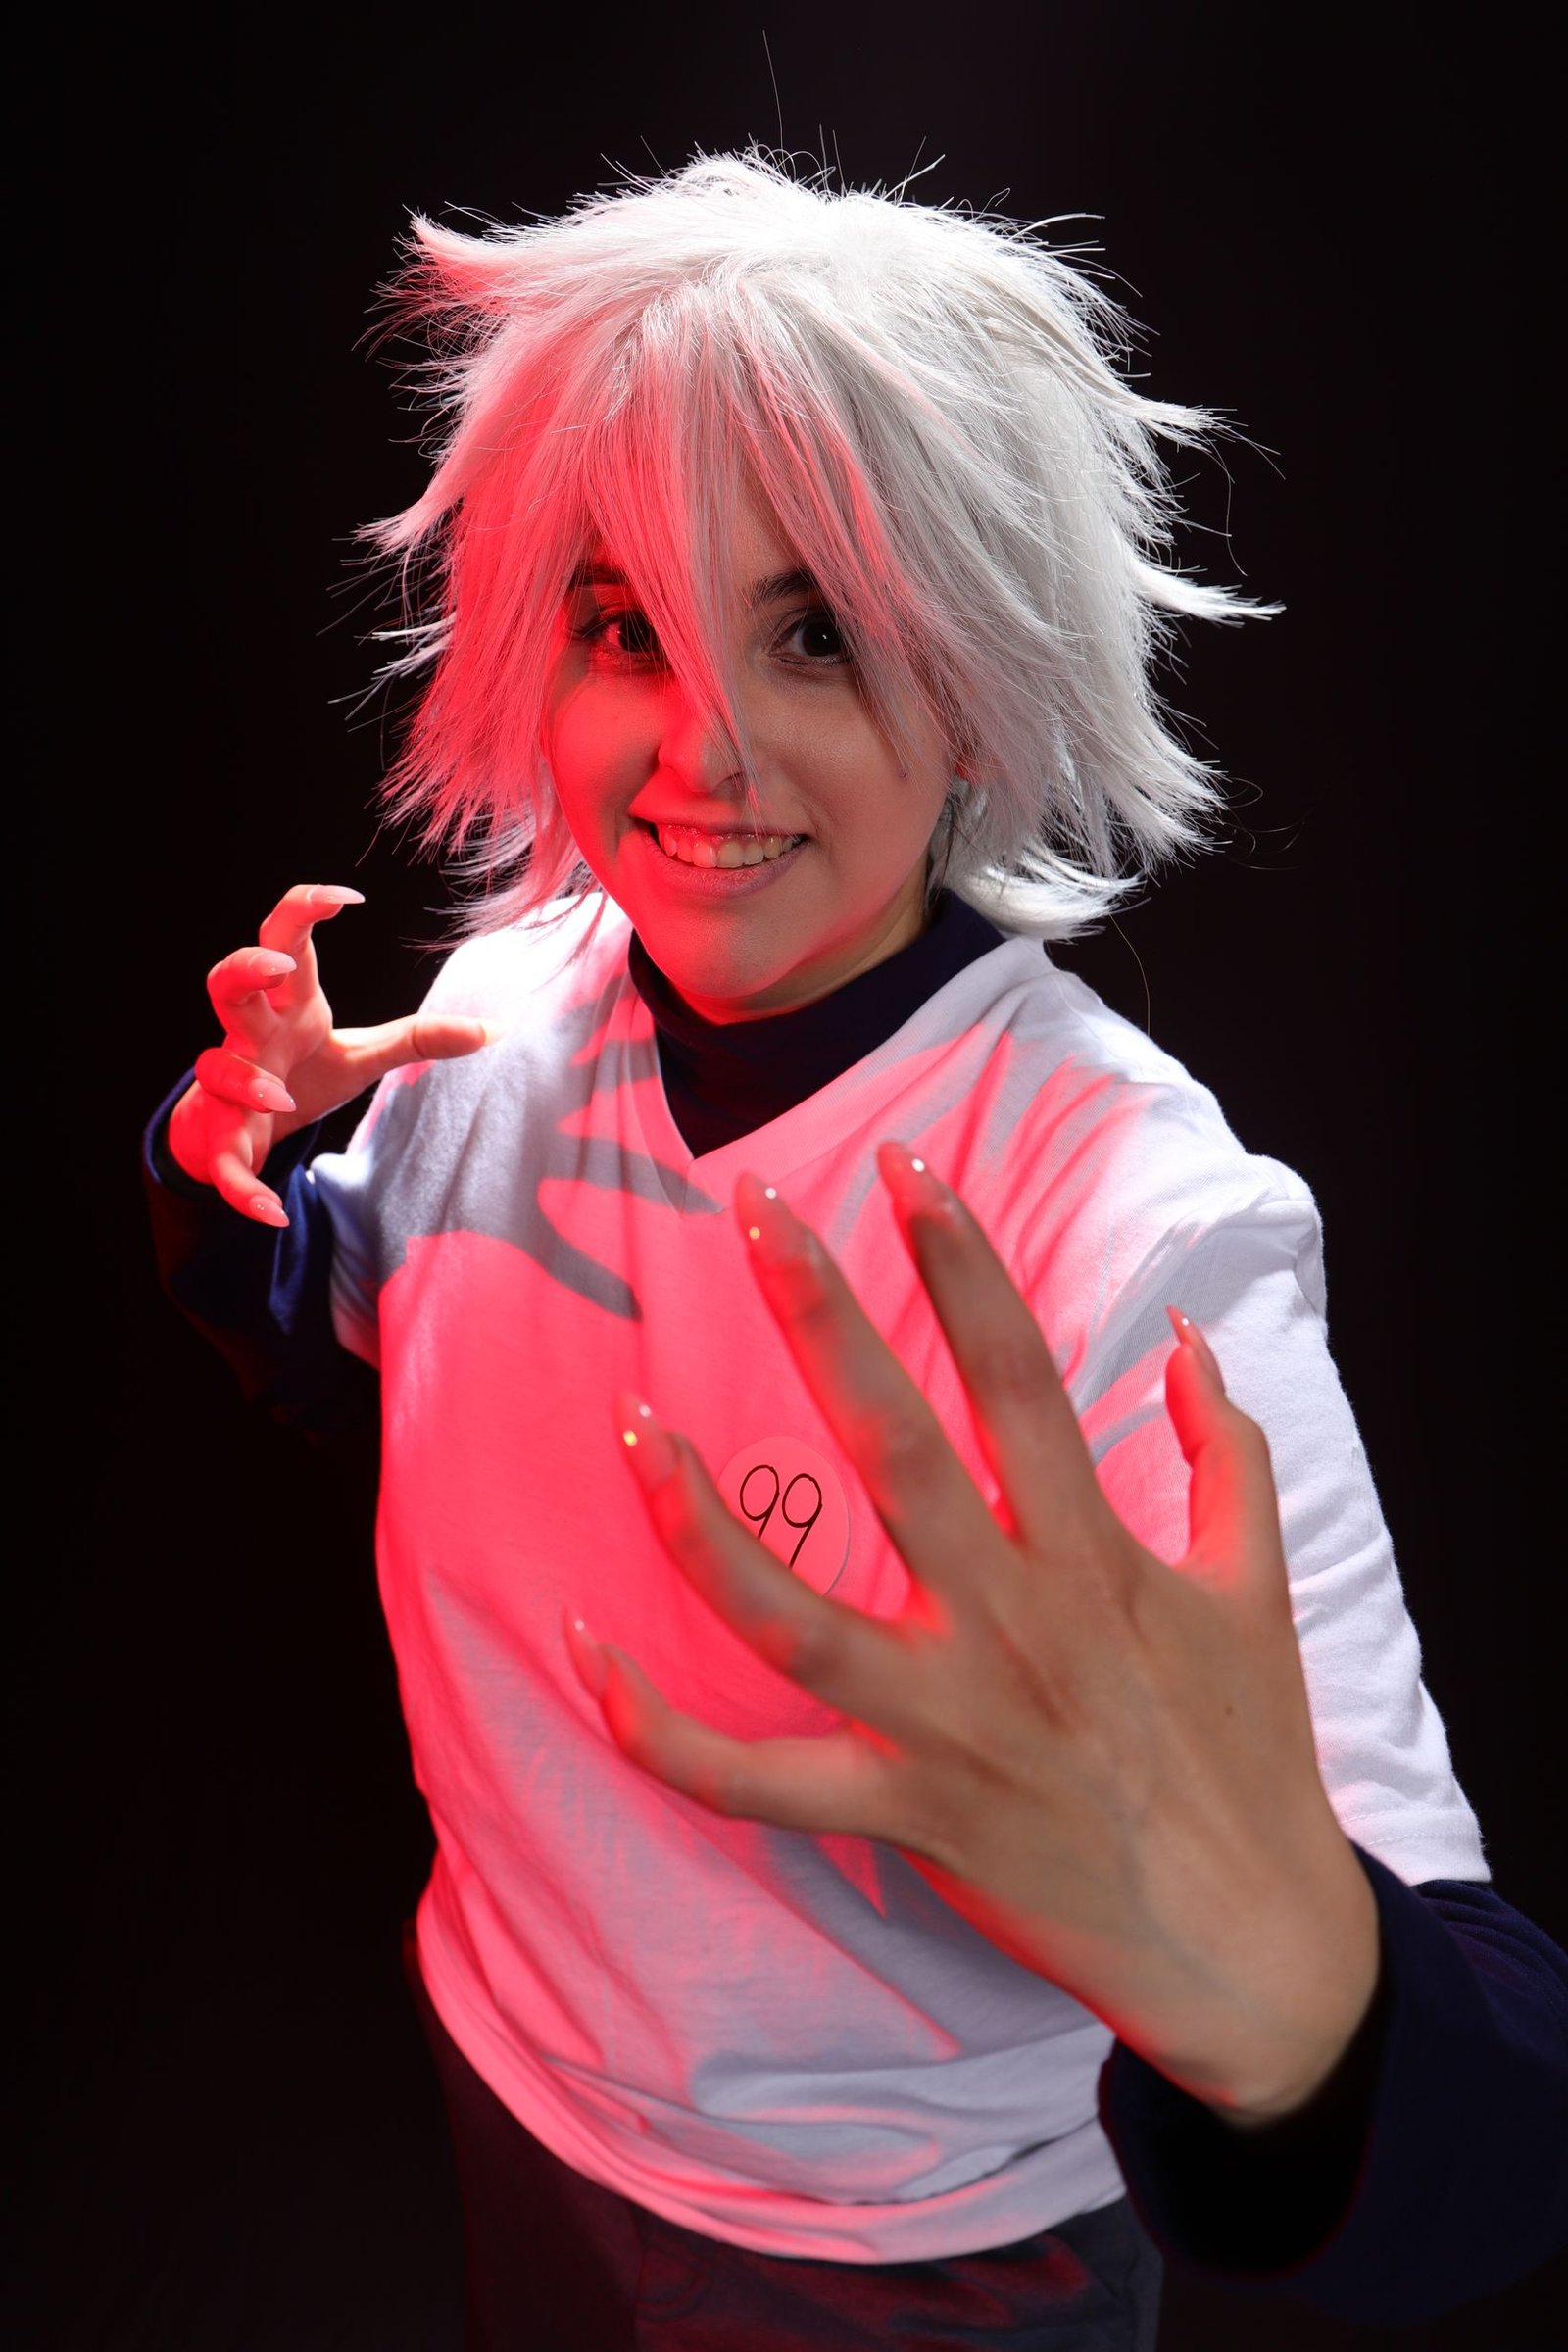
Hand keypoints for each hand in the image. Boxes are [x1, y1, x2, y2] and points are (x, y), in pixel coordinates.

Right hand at [167, 882, 492, 1224]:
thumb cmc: (297, 1073)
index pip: (283, 941)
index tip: (347, 896)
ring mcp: (228, 1086)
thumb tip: (497, 1027)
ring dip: (244, 1082)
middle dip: (245, 969)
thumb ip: (419, 1038)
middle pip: (225, 982)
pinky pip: (223, 1161)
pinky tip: (274, 1214)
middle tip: (281, 968)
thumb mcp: (361, 1054)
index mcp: (286, 1007)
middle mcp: (250, 1036)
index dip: (303, 909)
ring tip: (283, 1100)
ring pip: (214, 1066)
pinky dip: (244, 1189)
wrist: (236, 1131)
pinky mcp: (221, 1139)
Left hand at [567, 1141, 1380, 2124]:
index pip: (1019, 1376)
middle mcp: (1011, 1621)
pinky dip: (661, 1730)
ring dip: (699, 1518)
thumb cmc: (1248, 1757)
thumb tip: (1188, 1340)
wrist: (1252, 1946)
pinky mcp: (904, 1816)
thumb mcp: (1260, 1588)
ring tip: (628, 1418)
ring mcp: (946, 1724)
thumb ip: (1225, 1454)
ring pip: (793, 1616)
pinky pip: (754, 1779)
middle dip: (822, 1316)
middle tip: (753, 1209)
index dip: (963, 1263)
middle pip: (896, 1449)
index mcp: (1094, 1554)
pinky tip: (584, 1652)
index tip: (910, 1167)